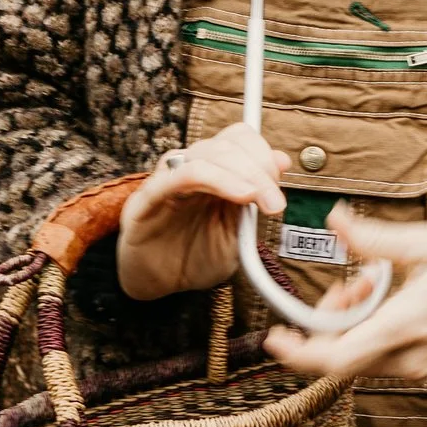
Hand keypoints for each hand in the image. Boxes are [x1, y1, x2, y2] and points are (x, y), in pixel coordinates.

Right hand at [115, 124, 288, 301]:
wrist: (160, 287)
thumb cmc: (196, 258)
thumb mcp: (237, 233)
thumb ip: (256, 198)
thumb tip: (282, 160)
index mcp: (213, 171)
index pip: (237, 139)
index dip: (262, 152)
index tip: (279, 180)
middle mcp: (189, 168)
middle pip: (225, 144)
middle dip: (258, 168)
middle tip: (274, 201)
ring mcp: (166, 180)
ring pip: (203, 154)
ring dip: (239, 172)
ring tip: (255, 197)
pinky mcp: (144, 200)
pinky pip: (175, 177)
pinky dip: (211, 179)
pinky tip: (237, 195)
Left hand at [262, 205, 426, 381]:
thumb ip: (374, 238)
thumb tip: (334, 222)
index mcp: (406, 326)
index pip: (335, 359)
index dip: (297, 354)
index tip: (275, 338)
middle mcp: (409, 358)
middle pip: (342, 356)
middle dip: (331, 320)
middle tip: (353, 280)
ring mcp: (421, 369)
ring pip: (362, 356)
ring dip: (355, 323)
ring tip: (379, 281)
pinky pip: (384, 357)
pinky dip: (375, 330)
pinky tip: (396, 299)